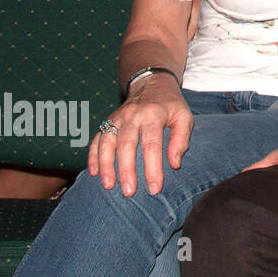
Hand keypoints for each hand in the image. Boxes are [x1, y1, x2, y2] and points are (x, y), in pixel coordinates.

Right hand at [90, 74, 190, 195]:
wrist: (152, 84)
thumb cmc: (171, 106)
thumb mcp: (184, 117)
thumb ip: (181, 139)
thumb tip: (174, 164)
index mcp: (153, 115)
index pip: (152, 145)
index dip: (153, 168)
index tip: (154, 188)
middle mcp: (132, 116)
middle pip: (127, 145)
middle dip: (127, 170)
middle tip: (129, 192)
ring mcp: (117, 118)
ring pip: (107, 143)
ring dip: (106, 165)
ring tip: (109, 186)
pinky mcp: (107, 122)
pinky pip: (96, 139)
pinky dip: (93, 156)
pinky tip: (94, 173)